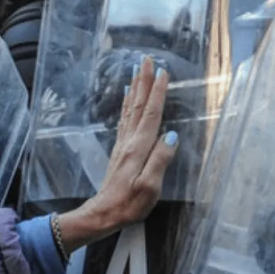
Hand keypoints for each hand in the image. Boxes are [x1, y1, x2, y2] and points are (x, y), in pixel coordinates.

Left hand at [56, 57, 176, 251]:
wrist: (103, 214)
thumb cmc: (129, 204)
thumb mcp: (150, 187)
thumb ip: (161, 160)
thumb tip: (172, 136)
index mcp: (138, 149)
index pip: (151, 114)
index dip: (158, 93)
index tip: (163, 71)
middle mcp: (129, 142)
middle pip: (139, 106)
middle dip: (144, 82)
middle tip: (146, 59)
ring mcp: (123, 146)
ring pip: (130, 110)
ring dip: (136, 89)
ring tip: (137, 71)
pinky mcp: (120, 151)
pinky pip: (125, 120)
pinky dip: (128, 105)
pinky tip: (128, 97)